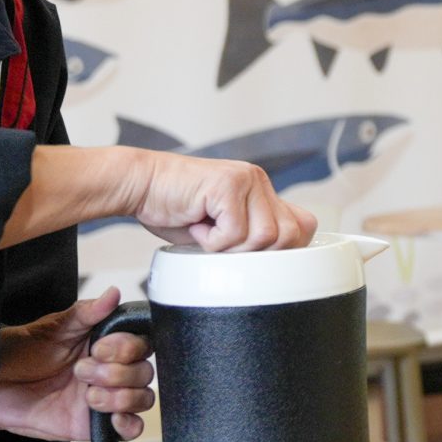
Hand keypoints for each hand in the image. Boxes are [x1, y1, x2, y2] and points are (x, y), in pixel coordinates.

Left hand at [0, 288, 155, 441]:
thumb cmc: (19, 353)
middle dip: (118, 373)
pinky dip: (129, 424)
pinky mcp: (95, 424)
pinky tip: (111, 417)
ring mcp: (105, 398)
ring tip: (88, 395)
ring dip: (121, 397)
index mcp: (104, 343)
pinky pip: (131, 428)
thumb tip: (112, 294)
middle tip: (82, 371)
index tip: (100, 347)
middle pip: (145, 372)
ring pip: (142, 398)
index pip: (140, 343)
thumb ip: (85, 312)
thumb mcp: (51, 328)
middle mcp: (110, 370)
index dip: (127, 347)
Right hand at [133, 150, 314, 251]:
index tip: (255, 258)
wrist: (137, 185)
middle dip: (257, 253)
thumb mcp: (221, 228)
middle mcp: (258, 181)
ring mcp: (245, 180)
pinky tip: (196, 225)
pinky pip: (235, 232)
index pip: (304, 225)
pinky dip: (213, 242)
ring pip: (265, 236)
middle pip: (289, 236)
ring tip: (208, 233)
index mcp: (262, 191)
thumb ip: (251, 235)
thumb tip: (279, 262)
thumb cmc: (174, 208)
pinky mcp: (227, 185)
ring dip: (232, 247)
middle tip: (224, 245)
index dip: (286, 250)